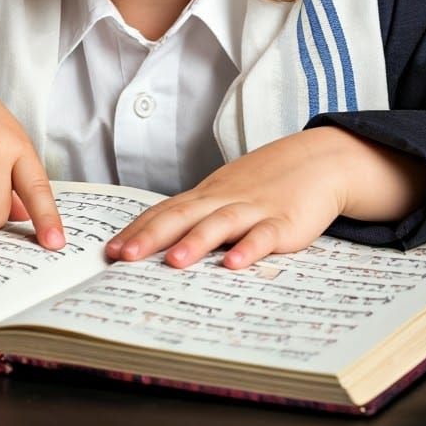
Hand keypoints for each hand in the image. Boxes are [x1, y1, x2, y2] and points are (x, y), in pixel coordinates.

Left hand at [104, 127, 425, 268]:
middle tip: (122, 257)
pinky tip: (234, 264)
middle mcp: (223, 200)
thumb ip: (198, 218)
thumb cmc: (264, 184)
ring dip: (195, 242)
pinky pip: (264, 236)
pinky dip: (249, 249)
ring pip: (219, 224)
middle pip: (182, 217)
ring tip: (173, 262)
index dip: (137, 230)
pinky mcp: (283, 223)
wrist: (317, 161)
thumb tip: (160, 242)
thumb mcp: (226, 196)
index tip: (108, 250)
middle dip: (150, 237)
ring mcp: (253, 210)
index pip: (164, 212)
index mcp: (206, 196)